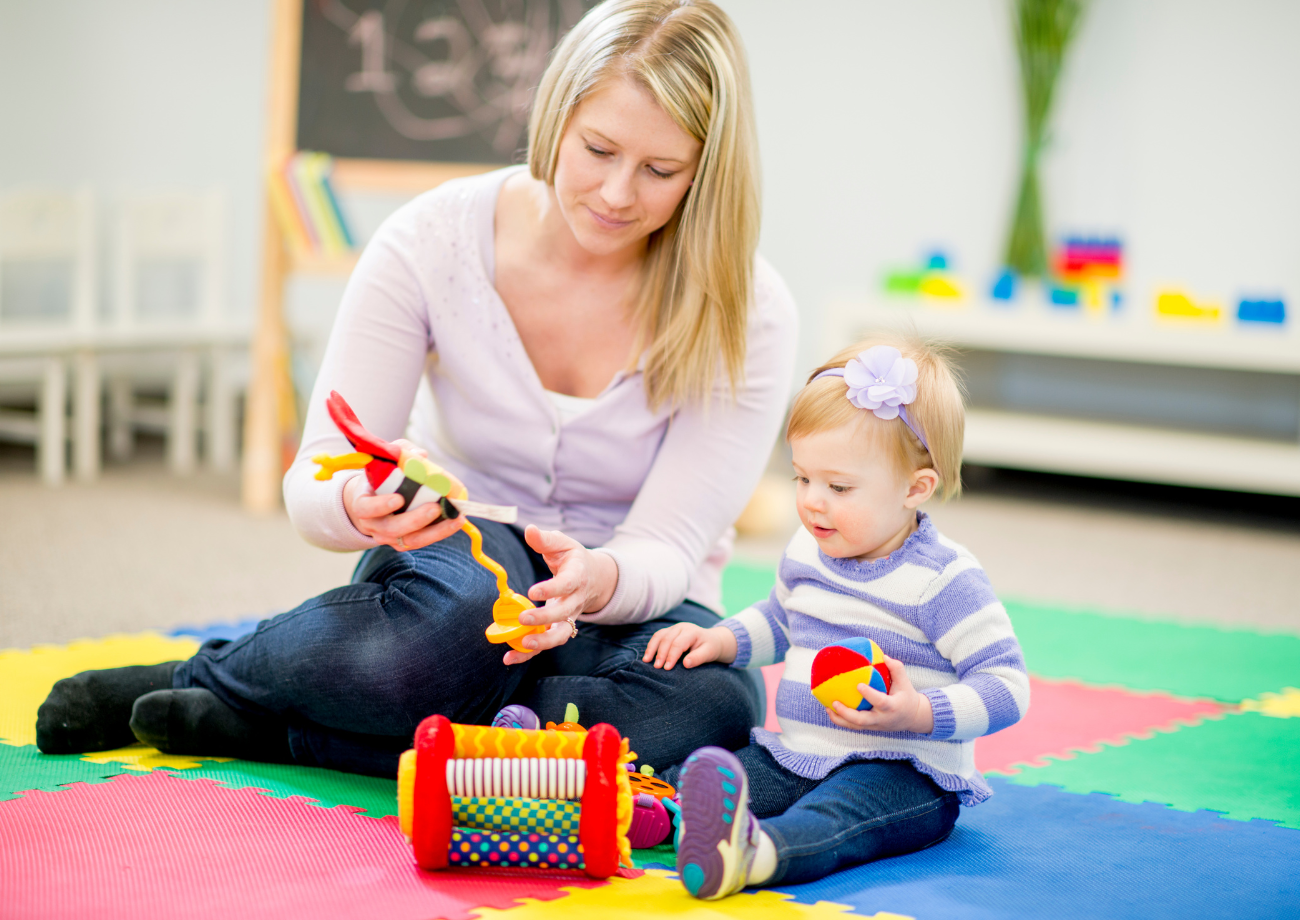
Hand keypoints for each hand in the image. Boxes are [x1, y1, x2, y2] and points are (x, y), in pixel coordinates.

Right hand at [341, 440, 462, 551]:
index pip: (365, 508)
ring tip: (455, 518)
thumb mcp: (385, 461)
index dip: (380, 506)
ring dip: (435, 531)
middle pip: (391, 529)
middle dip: (415, 520)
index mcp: (362, 503)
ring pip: (410, 540)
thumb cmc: (381, 477)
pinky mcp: (403, 543)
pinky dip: (440, 532)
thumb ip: (400, 454)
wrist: (372, 501)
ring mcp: (388, 537)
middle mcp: (373, 524)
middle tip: (435, 508)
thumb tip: (421, 455)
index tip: (398, 498)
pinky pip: (422, 541)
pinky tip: (456, 521)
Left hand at [500, 525, 618, 665]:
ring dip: (542, 643)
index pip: (566, 585)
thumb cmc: (572, 559)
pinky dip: (528, 654)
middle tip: (523, 618)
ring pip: (559, 636)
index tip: (532, 591)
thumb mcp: (562, 544)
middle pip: (564, 614)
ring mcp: (568, 618)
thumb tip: (530, 530)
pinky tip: (509, 658)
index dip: (551, 589)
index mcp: (577, 577)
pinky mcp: (558, 628)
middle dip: (544, 619)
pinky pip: (545, 644)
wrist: (593, 579)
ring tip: (521, 645)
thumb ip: (545, 539)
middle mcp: (575, 601)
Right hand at [642, 623, 737, 669]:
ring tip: (646, 661)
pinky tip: (647, 656)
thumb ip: (698, 658)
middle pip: (666, 639)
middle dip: (660, 654)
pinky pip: (657, 637)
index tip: (667, 668)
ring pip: (659, 636)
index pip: (678, 643)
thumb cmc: (710, 648)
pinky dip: (651, 646)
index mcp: (691, 632)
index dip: (671, 656)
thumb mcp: (709, 653)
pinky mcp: (669, 631)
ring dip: (651, 648)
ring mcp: (673, 628)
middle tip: (656, 668)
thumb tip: (686, 664)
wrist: (711, 640)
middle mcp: (681, 627)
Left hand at [827, 655, 933, 733]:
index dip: (869, 695)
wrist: (913, 718)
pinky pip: (854, 726)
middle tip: (835, 702)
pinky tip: (830, 710)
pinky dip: (841, 720)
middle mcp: (882, 719)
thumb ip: (896, 669)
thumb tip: (884, 656)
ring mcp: (875, 725)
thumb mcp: (905, 683)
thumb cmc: (907, 696)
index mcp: (892, 707)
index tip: (858, 685)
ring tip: (827, 708)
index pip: (880, 702)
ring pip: (855, 726)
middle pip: (862, 721)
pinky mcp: (870, 728)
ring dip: (840, 719)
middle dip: (847, 713)